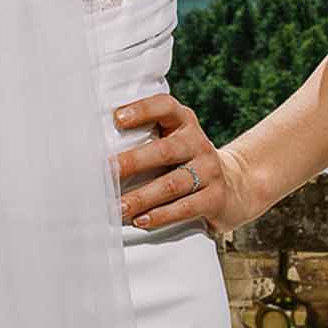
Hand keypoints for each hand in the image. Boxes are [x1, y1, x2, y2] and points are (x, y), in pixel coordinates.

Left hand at [110, 94, 259, 235]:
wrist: (233, 185)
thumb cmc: (184, 160)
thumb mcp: (172, 140)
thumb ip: (145, 137)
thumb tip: (94, 146)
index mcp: (183, 122)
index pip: (165, 107)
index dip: (142, 110)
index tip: (117, 118)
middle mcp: (197, 143)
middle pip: (164, 150)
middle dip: (132, 162)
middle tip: (106, 172)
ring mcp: (209, 170)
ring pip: (172, 184)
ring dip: (141, 197)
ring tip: (116, 206)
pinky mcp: (215, 198)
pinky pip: (185, 207)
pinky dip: (160, 215)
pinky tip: (140, 220)